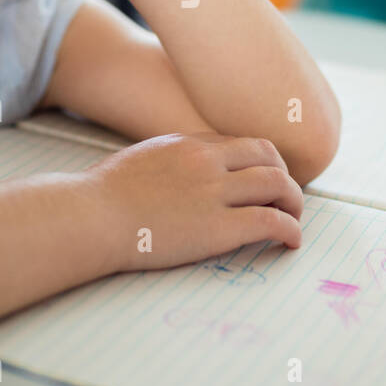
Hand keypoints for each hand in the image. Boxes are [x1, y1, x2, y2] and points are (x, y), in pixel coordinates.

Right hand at [84, 132, 303, 272]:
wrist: (91, 216)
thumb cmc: (100, 195)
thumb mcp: (139, 160)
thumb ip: (168, 162)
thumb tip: (176, 174)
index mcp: (188, 143)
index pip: (243, 144)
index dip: (262, 162)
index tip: (265, 180)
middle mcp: (208, 161)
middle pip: (269, 157)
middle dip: (284, 178)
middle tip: (286, 199)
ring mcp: (215, 192)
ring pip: (279, 185)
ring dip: (294, 203)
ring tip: (294, 219)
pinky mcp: (218, 228)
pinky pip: (271, 221)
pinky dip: (291, 229)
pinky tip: (291, 241)